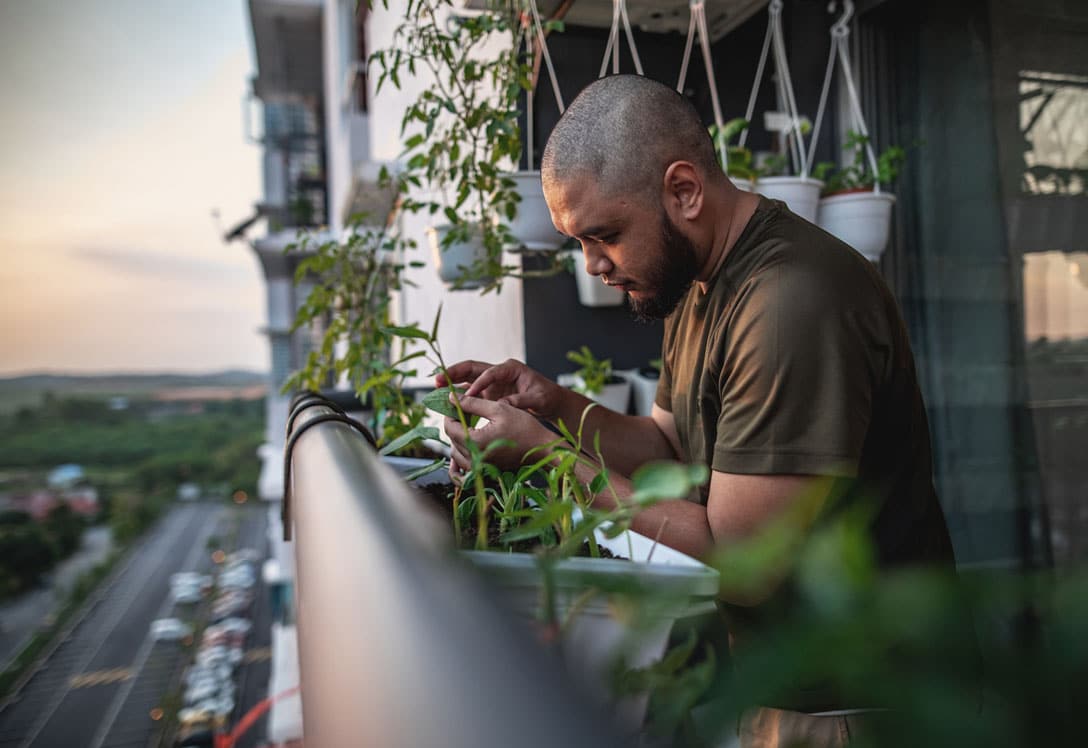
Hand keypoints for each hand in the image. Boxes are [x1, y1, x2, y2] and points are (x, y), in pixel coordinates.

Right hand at [437, 359, 562, 418]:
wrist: (551, 402)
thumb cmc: (547, 396)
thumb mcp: (538, 399)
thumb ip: (520, 401)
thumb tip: (502, 406)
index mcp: (510, 368)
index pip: (489, 372)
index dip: (478, 384)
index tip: (467, 396)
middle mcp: (498, 372)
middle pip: (472, 369)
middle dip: (454, 373)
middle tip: (437, 379)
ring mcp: (492, 383)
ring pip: (467, 379)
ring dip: (452, 383)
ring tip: (436, 388)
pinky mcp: (488, 393)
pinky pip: (470, 393)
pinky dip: (459, 397)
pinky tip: (447, 403)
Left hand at [444, 395, 554, 473]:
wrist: (541, 448)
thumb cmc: (525, 428)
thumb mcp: (498, 409)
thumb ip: (472, 403)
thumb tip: (452, 398)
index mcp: (475, 442)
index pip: (450, 427)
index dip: (450, 413)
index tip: (457, 404)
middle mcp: (474, 458)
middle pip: (452, 439)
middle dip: (456, 424)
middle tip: (465, 411)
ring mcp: (479, 467)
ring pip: (456, 453)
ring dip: (459, 438)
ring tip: (470, 425)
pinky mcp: (485, 471)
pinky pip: (464, 467)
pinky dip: (462, 458)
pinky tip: (467, 447)